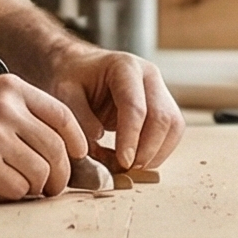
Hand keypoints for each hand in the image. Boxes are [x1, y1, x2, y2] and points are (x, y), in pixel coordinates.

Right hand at [0, 72, 86, 199]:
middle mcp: (7, 109)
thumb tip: (56, 144)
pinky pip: (18, 189)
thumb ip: (17, 113)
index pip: (62, 116)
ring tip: (21, 186)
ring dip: (36, 187)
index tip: (77, 156)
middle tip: (52, 186)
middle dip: (60, 174)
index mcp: (11, 88)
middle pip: (57, 149)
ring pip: (42, 172)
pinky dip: (13, 194)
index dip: (76, 141)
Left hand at [36, 47, 184, 170]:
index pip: (135, 107)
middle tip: (125, 169)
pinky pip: (172, 133)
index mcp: (124, 67)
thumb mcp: (64, 94)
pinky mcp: (163, 105)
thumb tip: (98, 140)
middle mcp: (149, 75)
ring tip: (129, 167)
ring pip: (173, 127)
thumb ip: (79, 118)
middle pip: (162, 118)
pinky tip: (135, 159)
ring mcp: (160, 89)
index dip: (131, 138)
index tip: (122, 163)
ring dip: (155, 153)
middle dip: (147, 150)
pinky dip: (157, 152)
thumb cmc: (72, 80)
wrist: (81, 68)